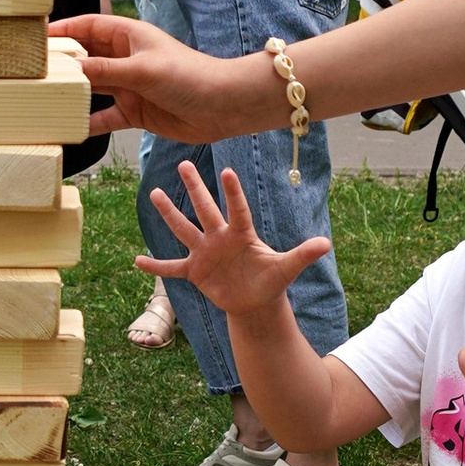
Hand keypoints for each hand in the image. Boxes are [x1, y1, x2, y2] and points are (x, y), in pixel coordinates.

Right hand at [52, 11, 275, 144]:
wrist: (223, 106)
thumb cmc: (189, 75)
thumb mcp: (141, 70)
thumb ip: (104, 71)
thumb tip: (70, 70)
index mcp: (129, 36)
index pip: (88, 27)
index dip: (63, 30)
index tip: (37, 38)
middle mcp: (126, 59)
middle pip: (86, 57)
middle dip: (63, 64)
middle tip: (33, 71)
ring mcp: (129, 85)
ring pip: (93, 88)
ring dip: (74, 94)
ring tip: (45, 99)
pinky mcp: (136, 111)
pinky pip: (106, 116)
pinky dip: (91, 122)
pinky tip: (72, 130)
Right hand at [145, 158, 334, 326]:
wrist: (255, 302)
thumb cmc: (271, 280)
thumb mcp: (286, 268)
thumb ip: (302, 254)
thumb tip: (326, 243)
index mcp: (242, 234)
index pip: (237, 209)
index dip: (233, 192)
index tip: (226, 171)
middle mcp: (220, 237)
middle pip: (205, 209)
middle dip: (195, 188)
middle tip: (184, 163)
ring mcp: (205, 252)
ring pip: (184, 229)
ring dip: (169, 213)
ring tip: (154, 193)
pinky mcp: (195, 271)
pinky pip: (172, 267)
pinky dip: (156, 267)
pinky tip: (137, 261)